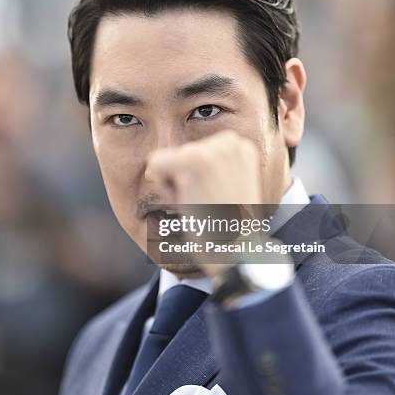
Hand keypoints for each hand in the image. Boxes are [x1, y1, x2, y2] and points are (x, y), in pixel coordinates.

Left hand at [146, 130, 262, 275]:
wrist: (237, 253)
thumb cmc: (227, 228)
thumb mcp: (228, 185)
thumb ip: (211, 166)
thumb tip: (165, 159)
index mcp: (239, 145)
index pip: (193, 152)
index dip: (197, 180)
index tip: (219, 198)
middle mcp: (230, 141)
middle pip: (179, 154)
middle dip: (184, 182)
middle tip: (210, 205)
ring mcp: (214, 149)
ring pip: (166, 161)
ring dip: (176, 188)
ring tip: (203, 205)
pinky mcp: (196, 160)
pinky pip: (155, 164)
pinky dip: (163, 187)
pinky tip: (188, 202)